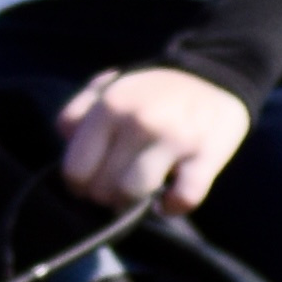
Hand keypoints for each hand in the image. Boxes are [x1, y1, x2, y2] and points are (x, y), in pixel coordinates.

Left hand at [60, 64, 251, 210]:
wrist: (215, 75)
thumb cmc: (152, 91)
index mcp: (110, 106)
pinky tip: (169, 197)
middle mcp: (139, 122)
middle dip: (106, 194)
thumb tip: (66, 142)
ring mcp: (174, 139)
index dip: (79, 185)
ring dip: (134, 202)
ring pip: (134, 196)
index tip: (92, 182)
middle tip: (119, 184)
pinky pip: (182, 200)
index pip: (75, 170)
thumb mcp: (109, 86)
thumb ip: (78, 111)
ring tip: (141, 191)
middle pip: (102, 189)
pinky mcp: (207, 156)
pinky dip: (173, 206)